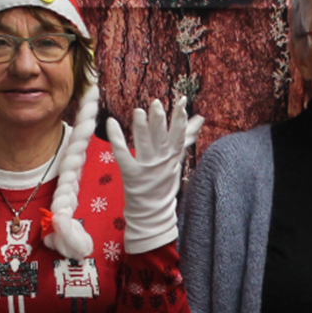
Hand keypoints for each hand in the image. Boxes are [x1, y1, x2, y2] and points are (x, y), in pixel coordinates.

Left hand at [107, 96, 202, 250]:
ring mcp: (146, 168)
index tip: (181, 102)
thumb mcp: (177, 158)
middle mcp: (161, 161)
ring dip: (141, 128)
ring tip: (138, 111)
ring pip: (144, 145)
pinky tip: (111, 122)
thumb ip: (187, 137)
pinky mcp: (131, 174)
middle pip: (161, 139)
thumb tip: (200, 118)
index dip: (180, 119)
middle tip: (156, 104)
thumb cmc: (165, 180)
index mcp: (173, 156)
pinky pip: (122, 155)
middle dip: (159, 121)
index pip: (179, 135)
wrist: (154, 211)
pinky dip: (117, 139)